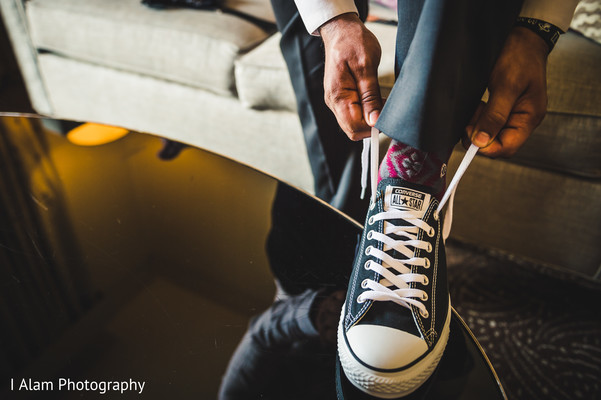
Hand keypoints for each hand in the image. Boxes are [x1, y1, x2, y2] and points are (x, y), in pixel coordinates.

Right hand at [319, 13, 382, 140]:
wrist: (340, 30)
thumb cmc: (352, 42)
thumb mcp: (366, 67)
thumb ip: (370, 97)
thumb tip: (374, 121)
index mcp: (338, 96)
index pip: (354, 128)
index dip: (372, 127)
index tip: (386, 115)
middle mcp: (333, 103)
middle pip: (352, 130)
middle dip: (371, 125)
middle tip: (384, 108)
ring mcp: (336, 101)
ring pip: (353, 123)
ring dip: (369, 118)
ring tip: (380, 101)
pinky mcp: (341, 98)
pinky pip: (353, 114)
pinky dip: (365, 112)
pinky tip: (374, 100)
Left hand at [466, 27, 548, 157]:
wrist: (523, 37)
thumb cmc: (519, 57)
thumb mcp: (506, 86)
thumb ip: (494, 115)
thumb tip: (480, 142)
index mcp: (529, 118)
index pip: (507, 148)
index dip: (487, 147)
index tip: (470, 135)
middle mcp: (522, 120)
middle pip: (497, 143)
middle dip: (479, 135)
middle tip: (468, 120)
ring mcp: (512, 114)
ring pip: (490, 133)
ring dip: (477, 125)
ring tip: (475, 107)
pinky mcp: (503, 108)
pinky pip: (488, 121)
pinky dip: (478, 117)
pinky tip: (476, 106)